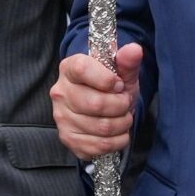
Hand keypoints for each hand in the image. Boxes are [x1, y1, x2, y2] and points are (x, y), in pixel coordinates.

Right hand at [51, 42, 141, 160]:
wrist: (104, 105)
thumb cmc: (112, 86)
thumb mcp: (122, 71)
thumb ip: (127, 61)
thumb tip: (134, 50)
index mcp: (69, 68)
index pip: (82, 69)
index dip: (106, 79)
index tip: (119, 84)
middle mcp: (60, 92)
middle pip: (95, 104)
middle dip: (120, 105)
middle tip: (125, 103)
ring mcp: (61, 118)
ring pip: (100, 127)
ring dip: (122, 124)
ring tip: (124, 117)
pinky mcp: (68, 138)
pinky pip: (98, 146)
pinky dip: (117, 141)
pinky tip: (118, 133)